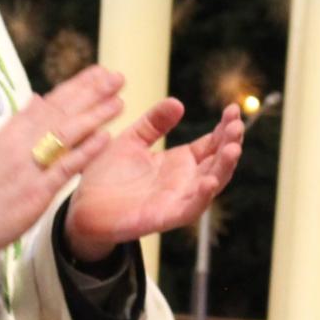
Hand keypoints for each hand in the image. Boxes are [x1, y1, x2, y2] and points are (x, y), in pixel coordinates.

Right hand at [0, 67, 123, 257]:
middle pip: (61, 111)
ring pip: (66, 133)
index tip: (99, 71)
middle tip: (117, 76)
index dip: (76, 85)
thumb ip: (19, 124)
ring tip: (118, 101)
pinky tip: (105, 138)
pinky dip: (85, 150)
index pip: (50, 102)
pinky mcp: (37, 190)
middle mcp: (21, 143)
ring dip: (94, 116)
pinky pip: (64, 166)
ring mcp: (30, 165)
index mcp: (11, 132)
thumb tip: (38, 99)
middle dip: (91, 92)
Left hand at [63, 100, 245, 263]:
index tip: (232, 109)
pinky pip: (190, 208)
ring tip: (233, 148)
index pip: (212, 144)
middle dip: (231, 144)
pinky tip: (210, 182)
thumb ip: (154, 123)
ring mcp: (177, 199)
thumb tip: (177, 102)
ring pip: (212, 185)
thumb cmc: (105, 175)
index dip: (225, 128)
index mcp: (180, 162)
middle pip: (218, 162)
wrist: (82, 206)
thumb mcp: (132, 140)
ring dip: (225, 168)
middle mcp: (184, 181)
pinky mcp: (165, 217)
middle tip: (237, 125)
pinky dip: (203, 197)